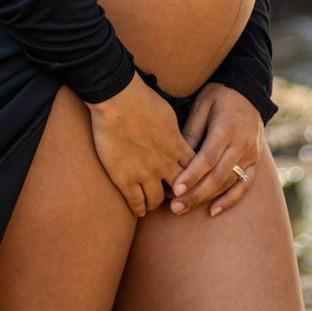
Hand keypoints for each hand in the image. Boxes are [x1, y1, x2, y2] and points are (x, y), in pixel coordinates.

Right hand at [89, 74, 196, 218]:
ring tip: (153, 206)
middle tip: (176, 200)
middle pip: (180, 189)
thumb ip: (173, 130)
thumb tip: (175, 135)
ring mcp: (145, 173)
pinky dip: (139, 209)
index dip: (193, 179)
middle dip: (180, 196)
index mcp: (177, 146)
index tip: (189, 182)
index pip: (194, 170)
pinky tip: (138, 212)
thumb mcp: (167, 113)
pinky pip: (136, 201)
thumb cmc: (141, 99)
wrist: (118, 100)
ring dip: (157, 204)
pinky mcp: (125, 178)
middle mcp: (165, 163)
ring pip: (158, 200)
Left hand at [169, 83, 263, 216]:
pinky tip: (213, 211)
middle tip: (174, 206)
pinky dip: (229, 200)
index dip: (192, 175)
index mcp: (227, 129)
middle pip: (218, 175)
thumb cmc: (219, 97)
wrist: (248, 92)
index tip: (175, 189)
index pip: (208, 157)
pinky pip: (244, 185)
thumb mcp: (201, 106)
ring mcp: (251, 155)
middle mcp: (242, 144)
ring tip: (184, 209)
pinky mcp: (255, 161)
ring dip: (207, 199)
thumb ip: (191, 132)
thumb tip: (174, 157)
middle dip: (195, 194)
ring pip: (229, 183)